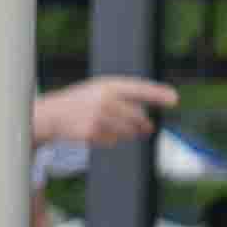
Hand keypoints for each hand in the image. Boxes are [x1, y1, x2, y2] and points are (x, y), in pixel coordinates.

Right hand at [29, 76, 180, 149]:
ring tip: (115, 127)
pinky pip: (112, 141)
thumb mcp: (100, 90)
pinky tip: (99, 132)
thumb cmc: (80, 102)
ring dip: (128, 133)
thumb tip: (147, 119)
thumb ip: (123, 99)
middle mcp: (105, 100)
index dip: (158, 94)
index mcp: (108, 85)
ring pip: (127, 131)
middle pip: (137, 116)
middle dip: (144, 125)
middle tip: (147, 128)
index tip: (174, 99)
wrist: (52, 115)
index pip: (140, 89)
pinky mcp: (92, 133)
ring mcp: (98, 117)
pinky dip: (110, 139)